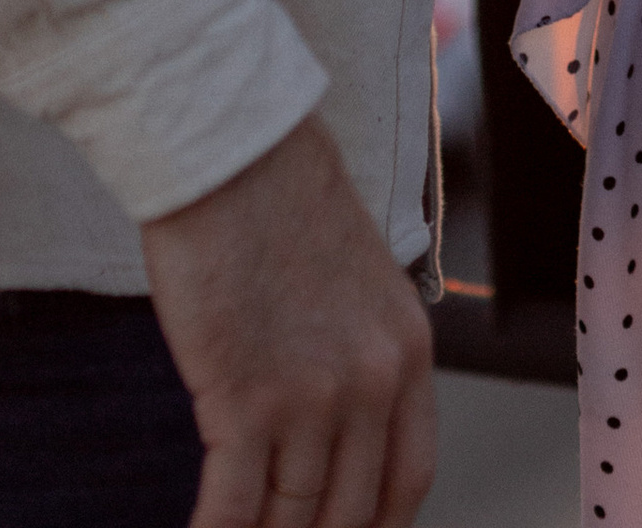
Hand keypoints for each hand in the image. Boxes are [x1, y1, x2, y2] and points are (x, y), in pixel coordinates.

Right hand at [142, 113, 433, 527]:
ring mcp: (314, 397)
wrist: (236, 151)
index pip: (408, 481)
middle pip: (347, 514)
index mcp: (408, 351)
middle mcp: (374, 383)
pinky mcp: (247, 401)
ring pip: (289, 519)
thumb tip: (335, 431)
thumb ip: (359, 354)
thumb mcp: (357, 280)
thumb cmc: (281, 201)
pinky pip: (233, 509)